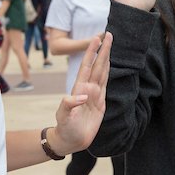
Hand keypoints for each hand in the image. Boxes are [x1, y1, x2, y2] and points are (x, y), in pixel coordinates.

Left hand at [48, 32, 112, 154]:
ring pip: (103, 72)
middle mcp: (87, 89)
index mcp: (79, 89)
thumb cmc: (65, 128)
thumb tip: (83, 96)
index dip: (92, 52)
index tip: (97, 38)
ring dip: (107, 58)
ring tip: (110, 45)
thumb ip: (69, 105)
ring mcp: (94, 95)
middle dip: (103, 50)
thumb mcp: (63, 116)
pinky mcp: (100, 103)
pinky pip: (106, 85)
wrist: (70, 140)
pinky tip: (110, 65)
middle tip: (109, 34)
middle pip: (97, 65)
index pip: (87, 66)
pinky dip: (108, 73)